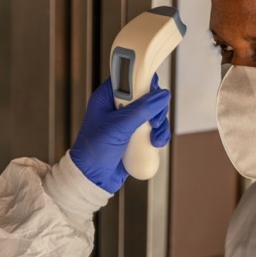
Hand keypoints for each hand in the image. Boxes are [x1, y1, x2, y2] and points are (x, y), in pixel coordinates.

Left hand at [70, 75, 170, 192]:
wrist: (92, 178)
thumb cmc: (95, 150)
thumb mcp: (118, 126)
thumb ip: (141, 109)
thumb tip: (163, 95)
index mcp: (107, 97)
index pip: (129, 78)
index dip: (143, 80)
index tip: (154, 90)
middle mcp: (118, 107)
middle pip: (147, 95)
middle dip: (156, 108)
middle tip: (154, 121)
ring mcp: (128, 122)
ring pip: (153, 113)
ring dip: (159, 124)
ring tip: (155, 137)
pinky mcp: (136, 136)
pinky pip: (153, 130)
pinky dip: (158, 135)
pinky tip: (156, 144)